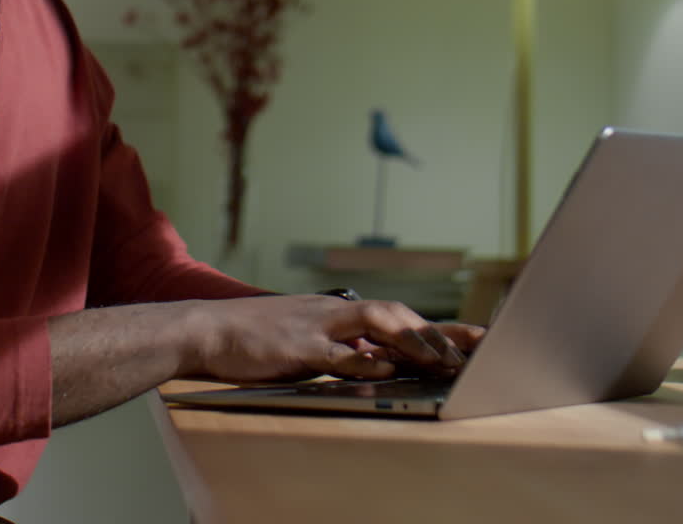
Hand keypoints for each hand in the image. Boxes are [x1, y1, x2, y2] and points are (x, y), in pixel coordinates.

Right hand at [187, 295, 484, 382]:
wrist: (207, 330)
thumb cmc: (251, 338)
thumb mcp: (304, 337)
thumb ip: (341, 347)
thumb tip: (380, 362)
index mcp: (336, 312)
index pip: (397, 315)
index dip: (437, 327)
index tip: (473, 338)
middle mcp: (333, 313)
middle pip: (397, 314)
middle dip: (439, 332)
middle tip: (476, 349)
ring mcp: (316, 327)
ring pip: (376, 325)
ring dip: (413, 340)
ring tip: (442, 360)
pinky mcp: (297, 347)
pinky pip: (337, 354)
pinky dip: (364, 361)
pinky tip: (386, 370)